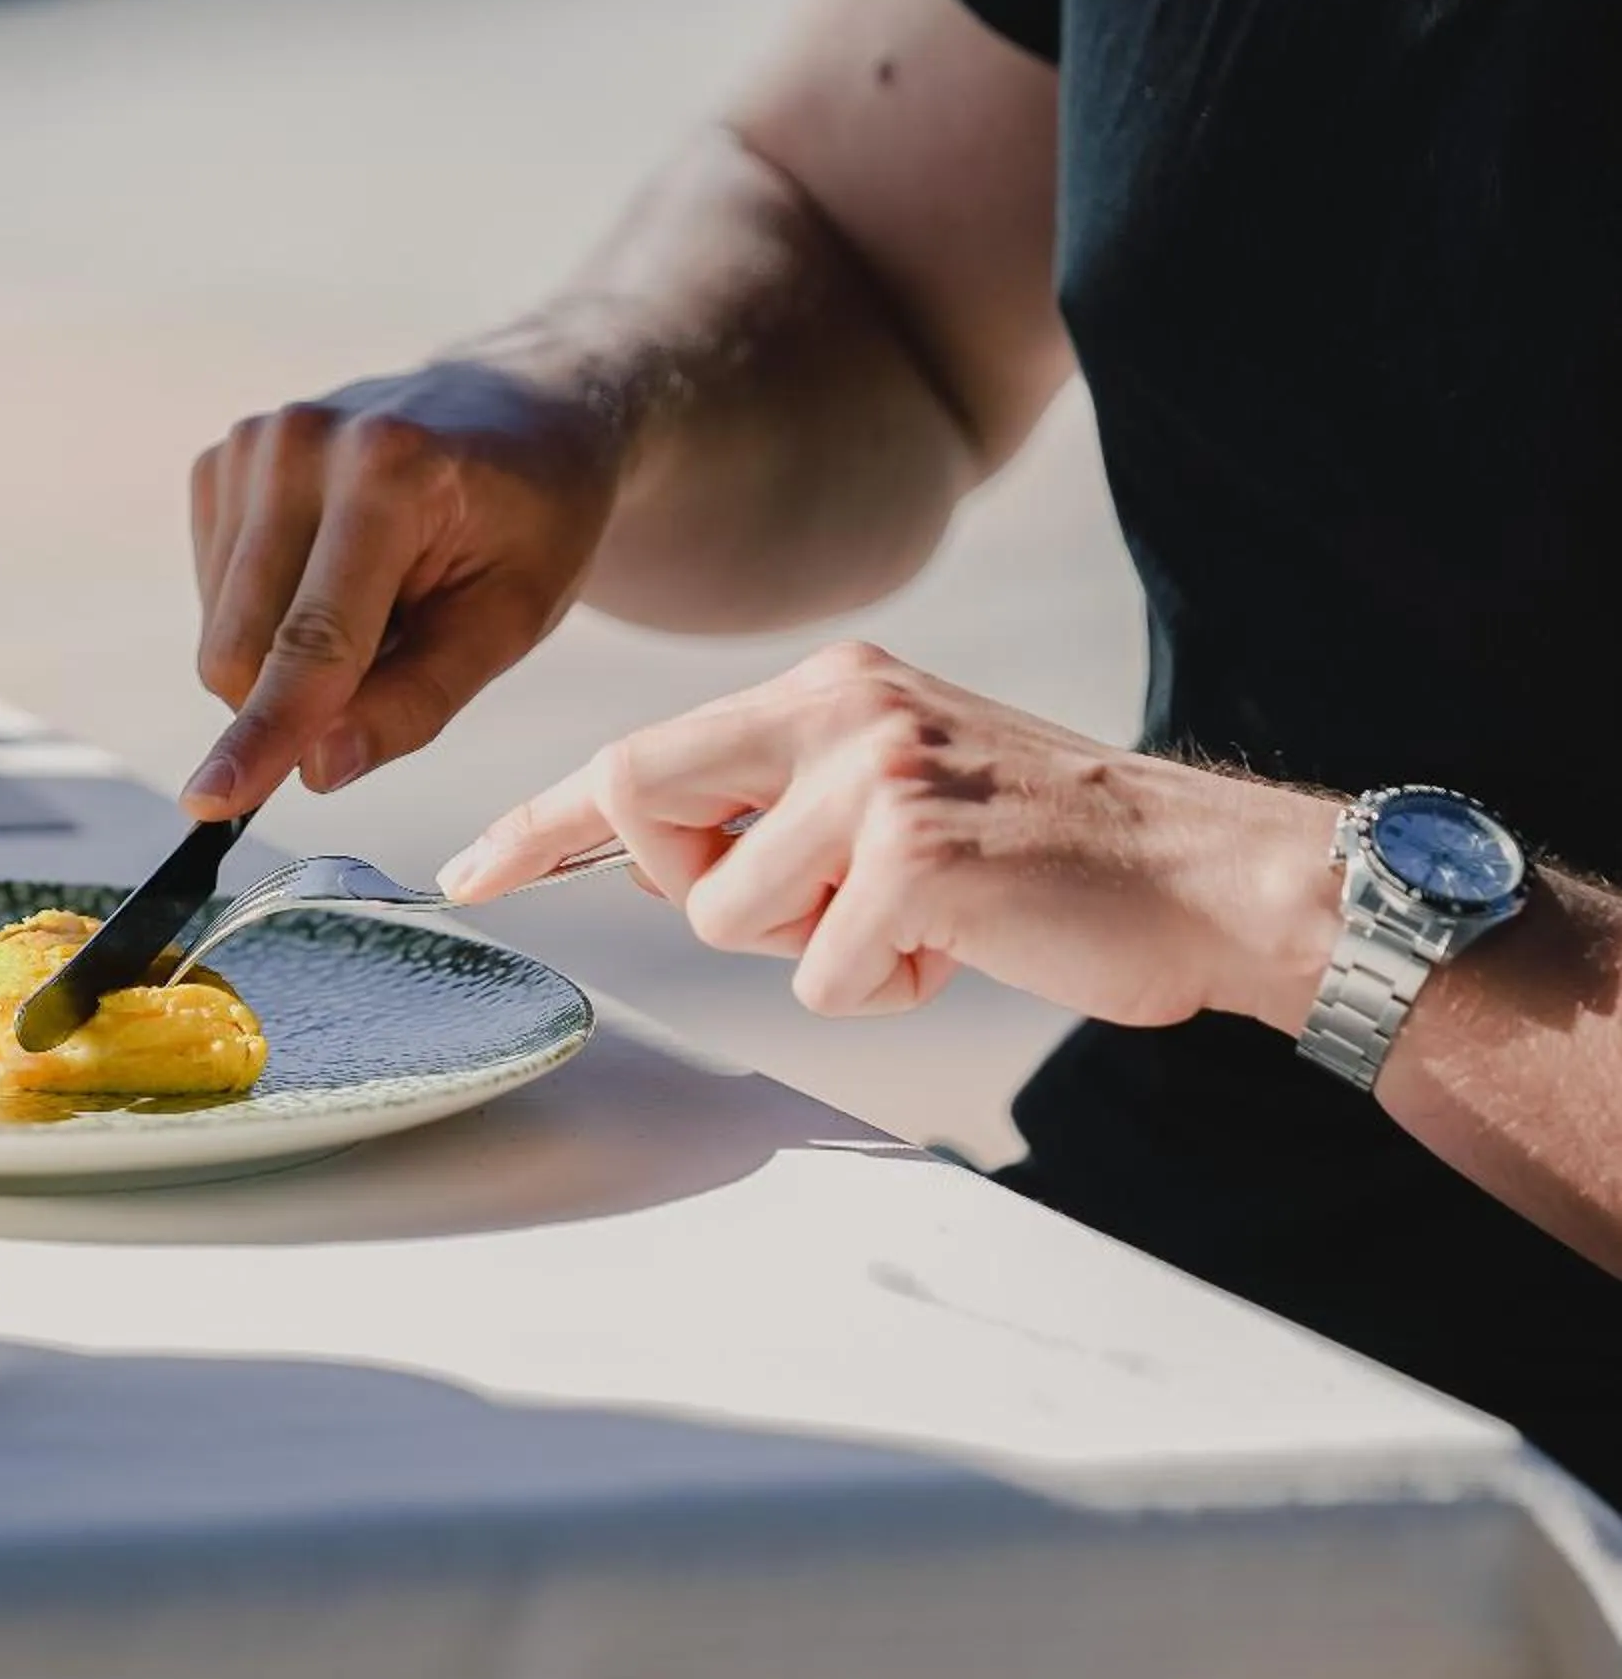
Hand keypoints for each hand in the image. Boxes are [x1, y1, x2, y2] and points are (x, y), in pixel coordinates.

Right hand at [182, 360, 620, 816]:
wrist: (517, 411)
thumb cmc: (529, 521)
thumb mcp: (509, 622)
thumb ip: (415, 702)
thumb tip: (316, 768)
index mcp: (388, 472)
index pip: (312, 641)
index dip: (265, 734)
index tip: (213, 802)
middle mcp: (298, 444)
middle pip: (242, 650)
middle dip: (295, 704)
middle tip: (393, 664)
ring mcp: (248, 446)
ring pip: (221, 635)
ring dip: (286, 661)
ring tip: (376, 603)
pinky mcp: (217, 463)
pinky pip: (213, 601)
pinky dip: (269, 621)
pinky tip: (333, 576)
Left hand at [435, 642, 1343, 1029]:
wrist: (1211, 878)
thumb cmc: (1047, 858)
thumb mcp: (900, 787)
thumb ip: (787, 802)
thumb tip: (675, 858)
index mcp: (828, 688)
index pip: (635, 751)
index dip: (537, 821)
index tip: (467, 871)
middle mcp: (840, 708)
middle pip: (643, 810)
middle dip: (694, 891)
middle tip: (815, 907)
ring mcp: (876, 774)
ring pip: (728, 914)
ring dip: (813, 954)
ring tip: (922, 922)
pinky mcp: (914, 852)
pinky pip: (818, 974)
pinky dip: (882, 989)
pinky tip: (964, 945)